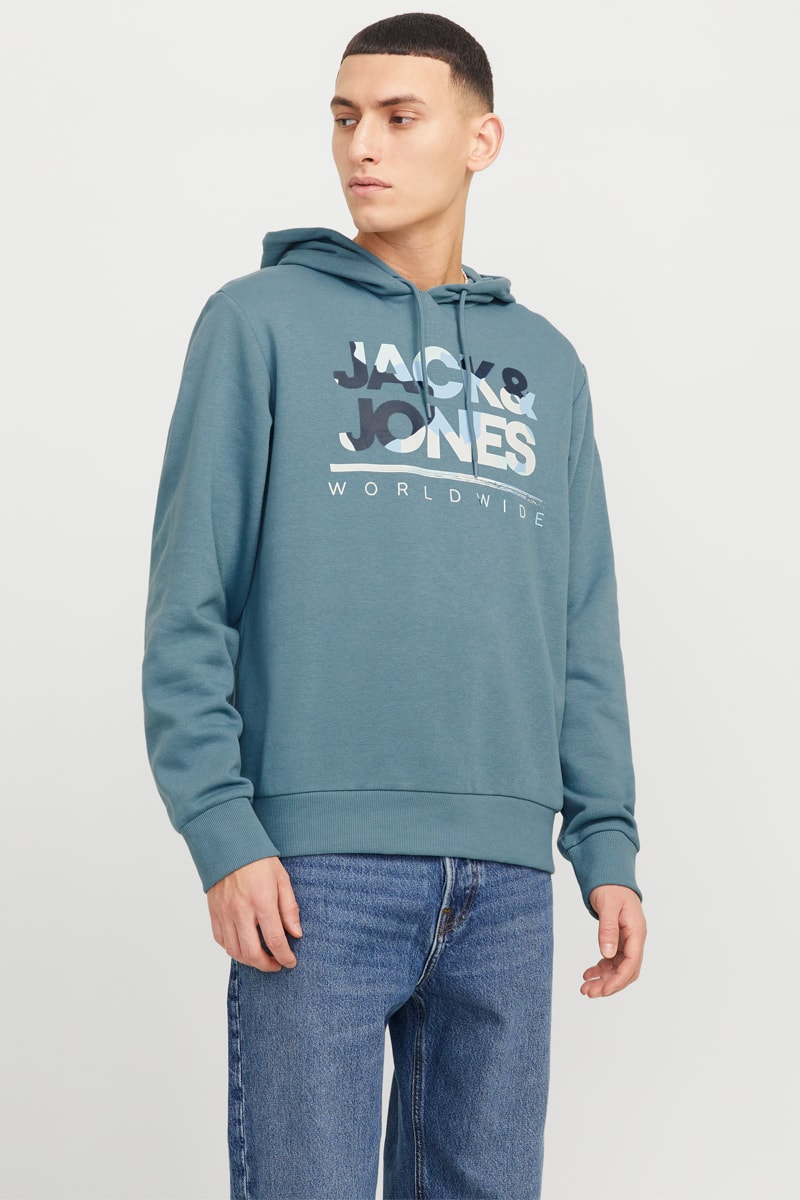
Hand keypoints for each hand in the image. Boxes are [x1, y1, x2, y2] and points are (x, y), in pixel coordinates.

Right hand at [207, 857, 302, 971]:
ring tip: (262, 958)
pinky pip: (221, 940)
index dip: (284, 957)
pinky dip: (232, 949)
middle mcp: (241, 911)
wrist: (230, 846)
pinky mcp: (214, 913)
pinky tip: (243, 946)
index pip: (275, 940)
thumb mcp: (282, 880)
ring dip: (250, 961)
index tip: (290, 962)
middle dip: (267, 965)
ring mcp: (225, 913)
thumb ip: (289, 908)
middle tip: (277, 964)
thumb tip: (296, 934)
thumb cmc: (259, 861)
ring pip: (234, 951)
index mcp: (262, 901)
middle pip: (252, 953)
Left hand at [581, 884, 645, 997]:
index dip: (618, 979)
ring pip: (618, 968)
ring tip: (585, 988)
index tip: (603, 990)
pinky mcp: (619, 940)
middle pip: (626, 970)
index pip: (632, 963)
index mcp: (636, 931)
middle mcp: (635, 939)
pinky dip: (601, 968)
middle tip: (589, 992)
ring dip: (603, 979)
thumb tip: (607, 954)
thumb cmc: (611, 887)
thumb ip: (608, 929)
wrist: (610, 876)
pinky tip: (588, 973)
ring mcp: (627, 940)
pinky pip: (612, 960)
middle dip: (609, 984)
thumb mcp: (608, 906)